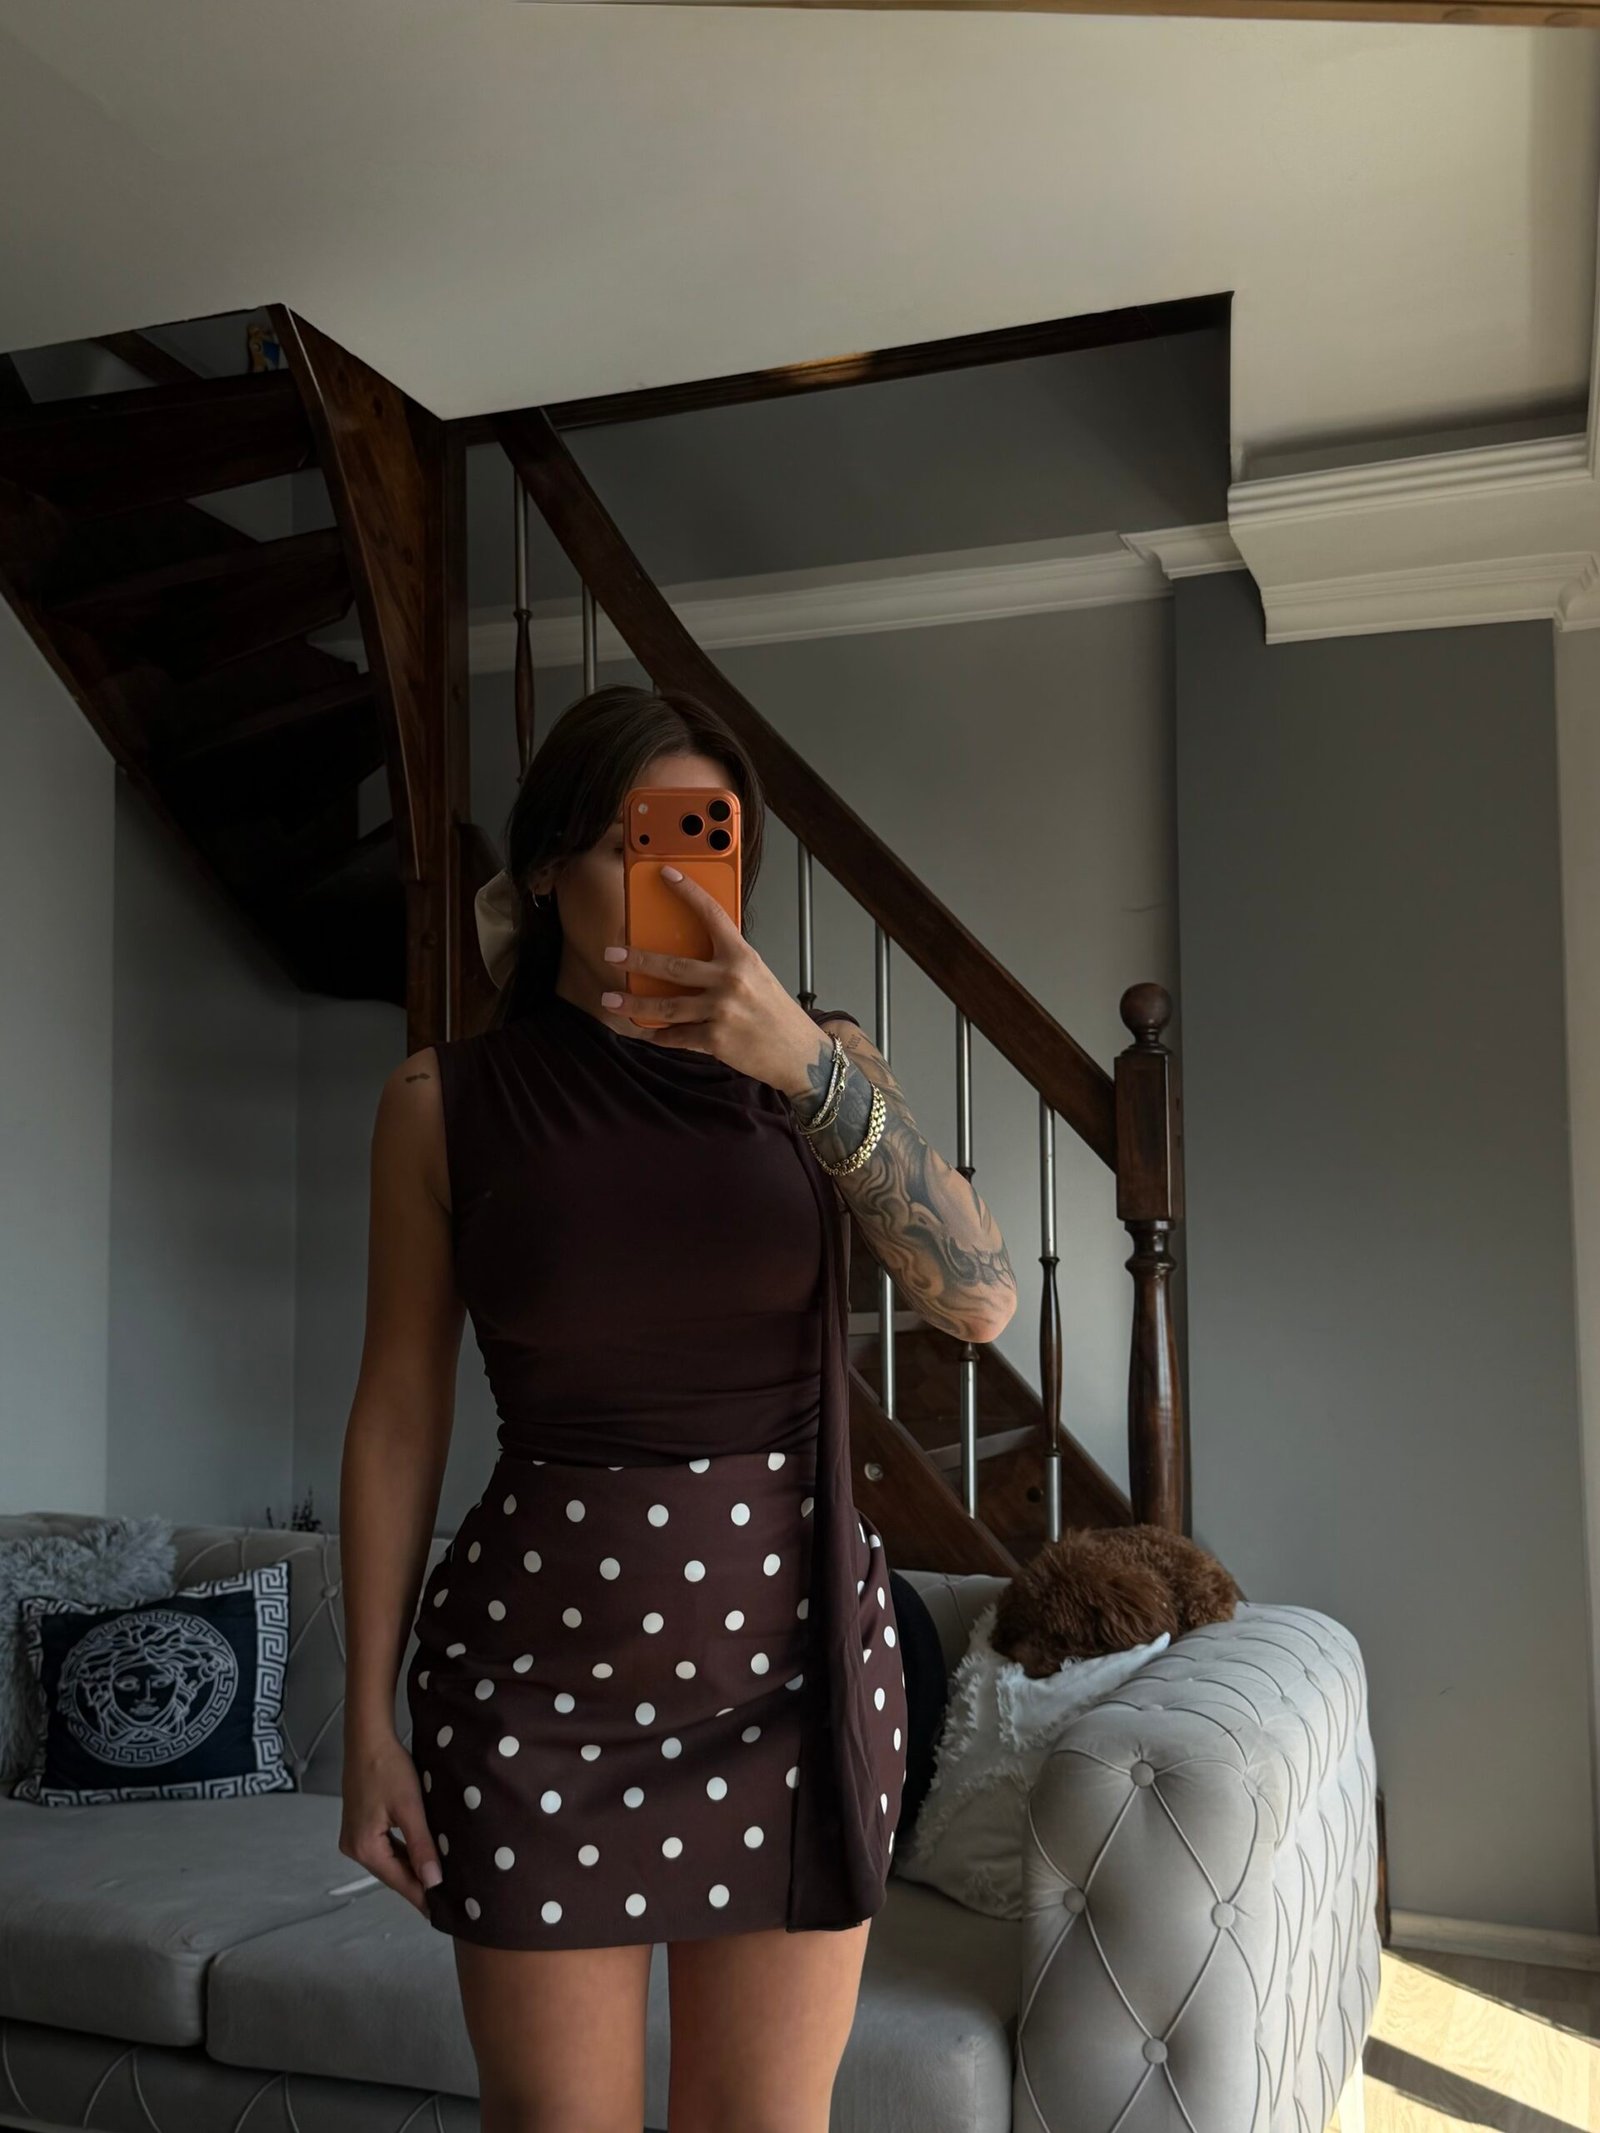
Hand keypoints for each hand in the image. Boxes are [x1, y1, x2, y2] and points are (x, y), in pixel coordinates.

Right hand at [339, 1730, 442, 1914]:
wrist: (369, 1739)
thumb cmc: (388, 1768)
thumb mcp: (410, 1808)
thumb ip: (421, 1846)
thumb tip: (433, 1882)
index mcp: (364, 1848)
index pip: (399, 1881)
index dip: (422, 1896)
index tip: (443, 1911)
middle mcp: (354, 1848)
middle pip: (392, 1873)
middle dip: (418, 1882)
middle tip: (447, 1897)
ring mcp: (354, 1837)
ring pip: (389, 1861)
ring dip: (411, 1868)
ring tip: (438, 1879)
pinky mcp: (359, 1826)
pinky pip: (384, 1848)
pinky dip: (403, 1853)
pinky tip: (420, 1855)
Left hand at [596, 867, 829, 1092]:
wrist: (798, 1052)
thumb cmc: (775, 1011)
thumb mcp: (756, 974)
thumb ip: (726, 962)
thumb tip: (686, 953)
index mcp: (742, 956)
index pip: (711, 915)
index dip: (688, 892)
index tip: (665, 874)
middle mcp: (731, 980)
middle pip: (673, 966)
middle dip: (636, 959)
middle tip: (611, 953)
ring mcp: (722, 1011)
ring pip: (666, 1006)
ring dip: (633, 1004)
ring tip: (610, 1000)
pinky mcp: (716, 1039)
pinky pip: (677, 1036)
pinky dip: (659, 1035)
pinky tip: (646, 1032)